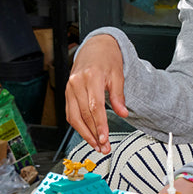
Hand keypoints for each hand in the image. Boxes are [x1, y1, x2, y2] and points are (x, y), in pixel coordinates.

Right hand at [65, 35, 127, 153]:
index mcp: (90, 77)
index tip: (104, 139)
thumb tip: (123, 113)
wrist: (96, 47)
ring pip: (73, 116)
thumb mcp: (118, 75)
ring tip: (96, 145)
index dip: (99, 125)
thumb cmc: (108, 59)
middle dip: (93, 134)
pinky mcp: (67, 92)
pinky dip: (78, 125)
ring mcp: (69, 88)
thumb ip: (119, 95)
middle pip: (83, 115)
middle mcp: (76, 83)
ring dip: (85, 133)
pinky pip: (70, 112)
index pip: (94, 107)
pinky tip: (87, 134)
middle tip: (103, 147)